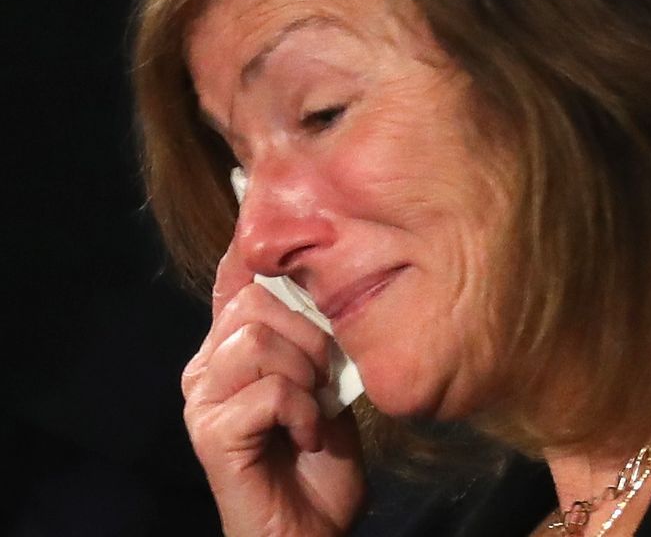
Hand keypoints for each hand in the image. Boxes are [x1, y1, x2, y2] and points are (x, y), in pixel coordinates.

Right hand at [181, 250, 363, 536]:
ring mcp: (201, 401)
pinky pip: (270, 393)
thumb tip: (324, 278)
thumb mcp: (326, 379)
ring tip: (314, 408)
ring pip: (257, 342)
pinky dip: (304, 413)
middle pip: (253, 304)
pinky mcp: (210, 434)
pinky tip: (307, 437)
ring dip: (305, 374)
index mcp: (229, 348)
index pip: (236, 282)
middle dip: (309, 335)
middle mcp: (205, 368)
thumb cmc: (322, 455)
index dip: (266, 263)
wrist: (314, 525)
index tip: (299, 262)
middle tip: (324, 378)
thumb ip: (313, 335)